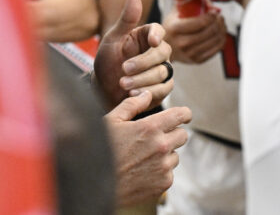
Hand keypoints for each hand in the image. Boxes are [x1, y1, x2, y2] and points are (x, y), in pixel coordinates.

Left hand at [94, 0, 173, 108]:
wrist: (102, 89)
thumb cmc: (107, 61)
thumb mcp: (112, 39)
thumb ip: (125, 20)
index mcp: (145, 35)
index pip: (158, 30)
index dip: (157, 35)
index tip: (152, 42)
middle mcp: (156, 51)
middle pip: (162, 53)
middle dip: (143, 62)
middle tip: (124, 69)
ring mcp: (161, 70)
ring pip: (162, 73)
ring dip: (142, 79)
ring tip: (123, 84)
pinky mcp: (161, 88)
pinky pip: (164, 89)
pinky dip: (149, 92)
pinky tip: (133, 93)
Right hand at [105, 90, 190, 206]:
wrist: (96, 185)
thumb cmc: (101, 150)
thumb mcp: (111, 121)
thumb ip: (132, 105)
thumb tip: (147, 94)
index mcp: (150, 128)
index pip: (180, 115)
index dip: (184, 114)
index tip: (183, 115)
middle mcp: (161, 147)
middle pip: (183, 135)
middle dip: (173, 133)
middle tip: (157, 137)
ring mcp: (163, 167)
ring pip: (175, 155)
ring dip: (165, 154)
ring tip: (143, 156)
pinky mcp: (163, 184)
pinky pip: (169, 172)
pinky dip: (160, 170)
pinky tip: (142, 170)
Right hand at [163, 9, 226, 63]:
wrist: (163, 48)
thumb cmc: (171, 27)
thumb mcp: (175, 12)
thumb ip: (189, 3)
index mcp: (175, 29)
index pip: (201, 22)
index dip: (212, 15)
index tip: (214, 10)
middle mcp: (182, 43)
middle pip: (210, 31)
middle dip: (218, 21)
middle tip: (219, 16)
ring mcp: (190, 54)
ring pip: (215, 40)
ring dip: (222, 29)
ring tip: (221, 23)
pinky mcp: (197, 60)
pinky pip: (216, 49)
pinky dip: (221, 39)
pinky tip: (220, 33)